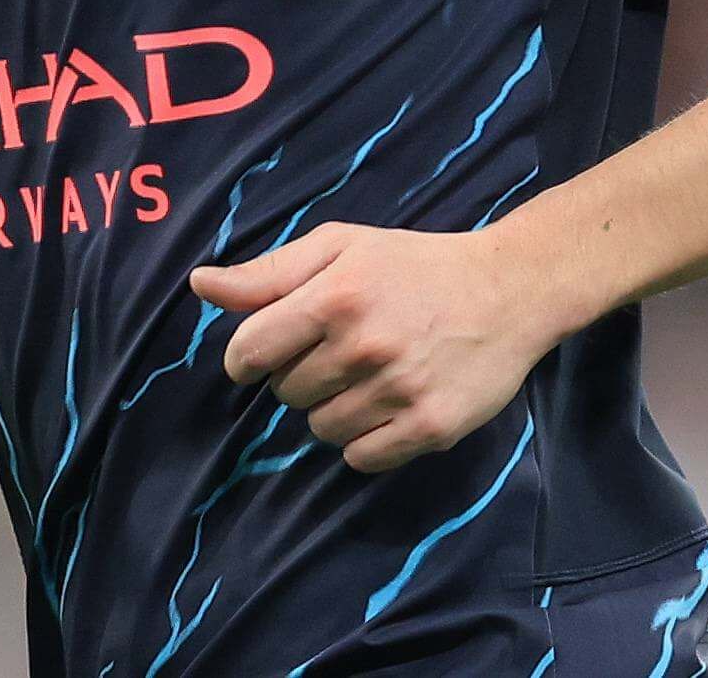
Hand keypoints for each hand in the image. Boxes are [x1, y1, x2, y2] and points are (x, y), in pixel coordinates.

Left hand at [189, 219, 570, 473]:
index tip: (264, 353)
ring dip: (332, 408)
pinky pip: (361, 458)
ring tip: (367, 376)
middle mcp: (363, 347)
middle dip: (299, 374)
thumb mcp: (340, 248)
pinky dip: (365, 440)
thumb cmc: (413, 265)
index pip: (249, 351)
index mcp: (334, 296)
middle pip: (285, 392)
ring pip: (320, 429)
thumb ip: (267, 273)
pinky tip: (387, 405)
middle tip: (338, 350)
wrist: (508, 291)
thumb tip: (199, 285)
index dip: (245, 358)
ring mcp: (399, 392)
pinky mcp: (430, 429)